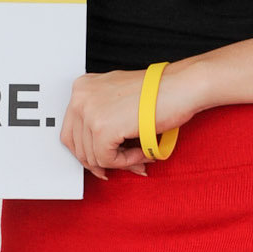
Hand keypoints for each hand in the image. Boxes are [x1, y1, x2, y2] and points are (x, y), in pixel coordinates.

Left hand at [60, 64, 199, 179]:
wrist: (181, 87)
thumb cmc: (159, 92)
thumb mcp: (119, 99)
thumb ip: (103, 120)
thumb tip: (96, 154)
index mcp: (82, 87)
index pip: (71, 131)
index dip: (89, 151)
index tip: (104, 160)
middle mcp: (80, 97)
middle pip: (77, 147)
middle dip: (102, 161)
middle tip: (126, 164)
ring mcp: (89, 112)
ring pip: (92, 156)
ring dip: (118, 162)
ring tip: (140, 154)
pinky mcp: (102, 128)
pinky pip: (107, 160)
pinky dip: (126, 162)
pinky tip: (142, 151)